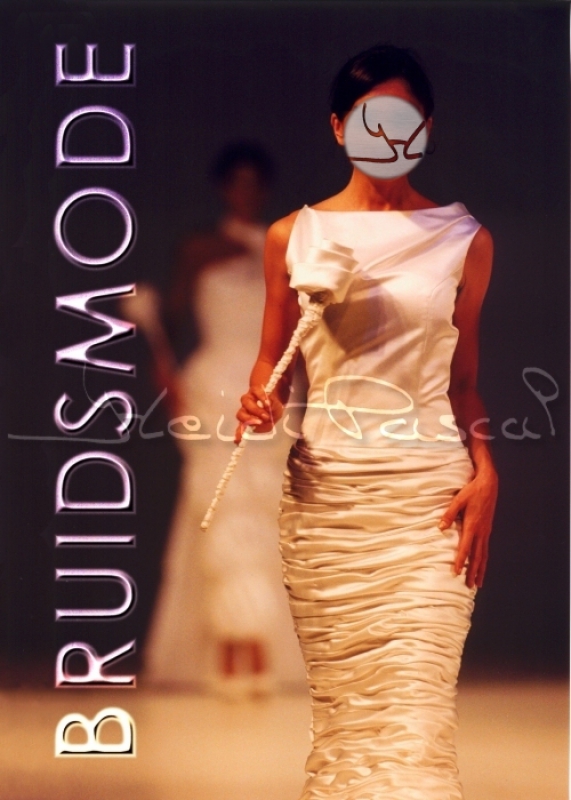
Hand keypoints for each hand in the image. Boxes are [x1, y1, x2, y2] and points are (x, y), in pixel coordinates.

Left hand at [235, 384, 283, 442]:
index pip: (241, 427)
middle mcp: (246, 409)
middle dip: (249, 419)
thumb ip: (267, 425)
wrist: (276, 394)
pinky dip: (262, 398)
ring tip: (267, 415)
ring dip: (256, 411)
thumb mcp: (273, 420)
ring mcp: (250, 398)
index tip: (238, 441)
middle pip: (240, 414)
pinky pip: (256, 392)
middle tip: (260, 422)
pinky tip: (268, 404)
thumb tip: (261, 425)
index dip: (239, 433)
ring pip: (246, 403)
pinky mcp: (255, 389)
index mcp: (249, 418)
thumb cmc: (273, 410)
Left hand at [439, 468, 497, 588]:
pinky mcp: (488, 529)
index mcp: (472, 525)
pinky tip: (482, 565)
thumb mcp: (458, 500)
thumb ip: (449, 514)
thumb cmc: (472, 491)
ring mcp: (486, 531)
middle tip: (469, 586)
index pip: (465, 547)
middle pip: (477, 556)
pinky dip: (484, 560)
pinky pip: (486, 548)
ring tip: (478, 583)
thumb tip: (440, 527)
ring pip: (483, 555)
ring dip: (481, 569)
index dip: (461, 561)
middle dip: (473, 572)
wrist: (489, 484)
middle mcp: (481, 531)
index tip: (457, 572)